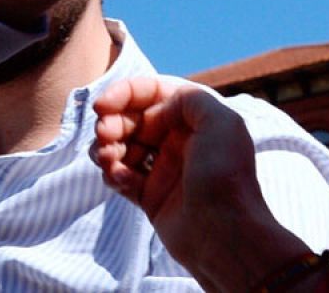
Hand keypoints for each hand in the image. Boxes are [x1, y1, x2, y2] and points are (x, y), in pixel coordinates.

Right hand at [93, 77, 310, 292]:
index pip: (152, 93)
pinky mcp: (150, 197)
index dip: (124, 94)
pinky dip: (113, 173)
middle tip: (104, 134)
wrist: (225, 236)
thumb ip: (190, 98)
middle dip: (112, 121)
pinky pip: (121, 177)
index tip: (103, 105)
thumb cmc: (225, 176)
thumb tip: (157, 107)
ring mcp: (163, 169)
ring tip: (107, 158)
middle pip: (133, 118)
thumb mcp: (221, 122)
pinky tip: (119, 179)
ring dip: (107, 147)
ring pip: (122, 146)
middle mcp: (178, 142)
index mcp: (195, 120)